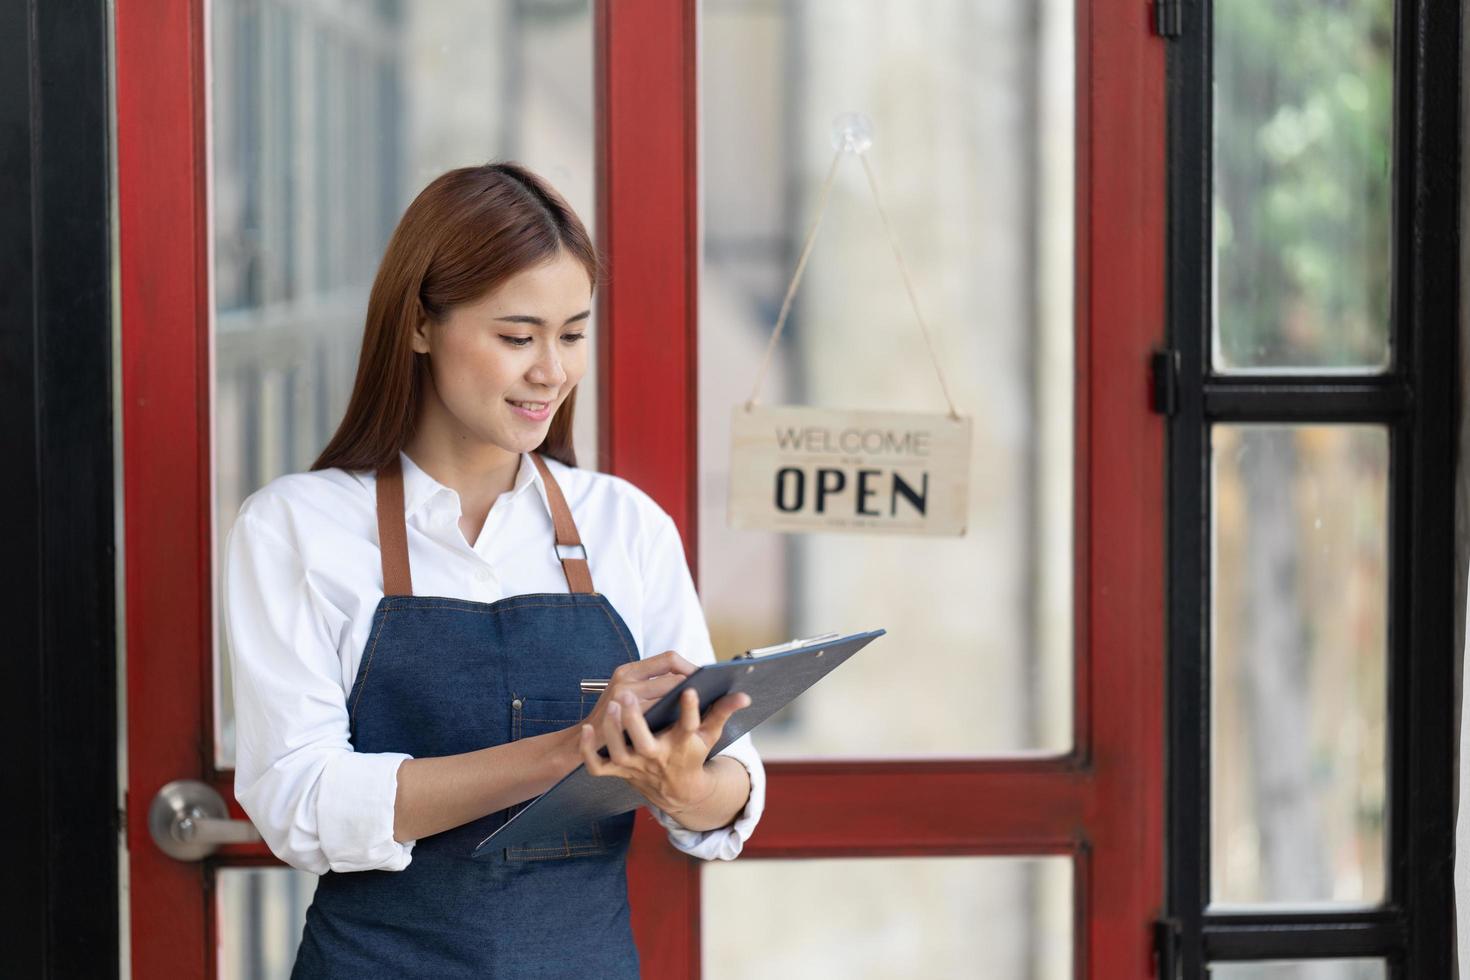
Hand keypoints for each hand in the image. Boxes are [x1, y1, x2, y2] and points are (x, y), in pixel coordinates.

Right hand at [578, 651, 696, 742]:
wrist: (581, 743)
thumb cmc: (612, 717)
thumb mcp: (625, 692)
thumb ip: (652, 683)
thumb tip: (691, 680)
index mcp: (628, 670)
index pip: (669, 658)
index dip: (690, 667)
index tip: (704, 678)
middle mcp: (625, 681)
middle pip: (673, 678)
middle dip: (693, 688)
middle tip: (709, 697)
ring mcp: (622, 702)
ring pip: (668, 699)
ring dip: (686, 705)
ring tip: (700, 712)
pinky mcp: (622, 724)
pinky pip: (658, 720)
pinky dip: (672, 721)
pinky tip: (682, 727)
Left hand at [578, 685, 751, 815]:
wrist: (677, 791)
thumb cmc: (692, 753)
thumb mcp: (709, 735)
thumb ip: (723, 712)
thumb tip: (744, 695)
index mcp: (682, 745)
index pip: (689, 727)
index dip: (691, 709)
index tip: (691, 690)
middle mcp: (657, 757)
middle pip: (644, 744)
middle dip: (635, 720)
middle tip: (628, 695)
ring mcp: (635, 766)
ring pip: (619, 753)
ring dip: (612, 731)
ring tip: (612, 704)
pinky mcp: (619, 772)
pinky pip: (598, 767)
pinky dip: (588, 752)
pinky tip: (585, 730)